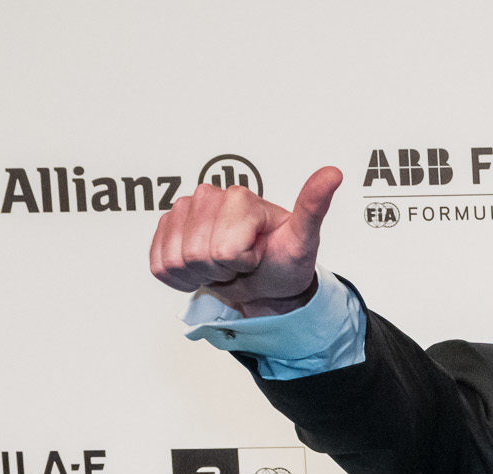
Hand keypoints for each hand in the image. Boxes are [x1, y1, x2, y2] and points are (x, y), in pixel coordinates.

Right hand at [150, 165, 341, 315]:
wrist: (269, 281)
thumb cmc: (285, 260)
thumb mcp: (304, 239)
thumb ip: (313, 207)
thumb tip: (333, 174)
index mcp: (238, 197)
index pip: (224, 249)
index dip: (242, 262)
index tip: (257, 255)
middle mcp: (207, 196)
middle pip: (197, 255)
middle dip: (222, 269)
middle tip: (242, 263)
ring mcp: (182, 211)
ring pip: (176, 261)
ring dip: (202, 274)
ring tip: (225, 265)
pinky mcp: (164, 229)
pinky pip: (159, 265)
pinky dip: (180, 278)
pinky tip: (203, 268)